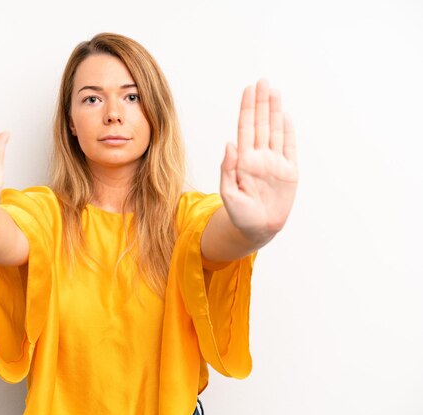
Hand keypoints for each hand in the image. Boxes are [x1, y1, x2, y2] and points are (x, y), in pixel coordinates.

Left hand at [220, 78, 297, 241]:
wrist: (257, 230)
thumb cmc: (240, 215)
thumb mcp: (228, 194)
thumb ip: (227, 169)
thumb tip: (229, 143)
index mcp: (243, 161)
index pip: (246, 128)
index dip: (248, 109)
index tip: (248, 90)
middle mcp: (259, 157)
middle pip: (261, 124)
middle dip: (261, 103)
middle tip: (262, 81)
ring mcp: (274, 163)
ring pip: (276, 131)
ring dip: (275, 111)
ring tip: (274, 91)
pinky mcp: (289, 172)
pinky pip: (289, 147)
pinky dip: (289, 132)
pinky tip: (286, 116)